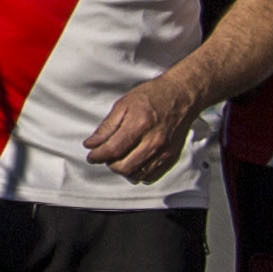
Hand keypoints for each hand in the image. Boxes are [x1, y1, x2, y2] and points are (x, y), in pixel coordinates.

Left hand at [83, 69, 201, 182]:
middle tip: (105, 156)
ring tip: (119, 159)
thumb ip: (107, 127)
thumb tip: (91, 144)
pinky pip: (151, 176)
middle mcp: (154, 140)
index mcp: (139, 124)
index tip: (91, 156)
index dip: (98, 156)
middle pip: (125, 166)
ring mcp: (164, 151)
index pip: (113, 149)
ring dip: (123, 170)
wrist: (181, 96)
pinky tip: (133, 163)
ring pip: (137, 174)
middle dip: (110, 164)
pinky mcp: (171, 157)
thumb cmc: (152, 96)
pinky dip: (138, 173)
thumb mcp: (123, 104)